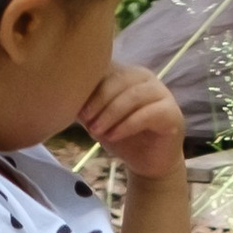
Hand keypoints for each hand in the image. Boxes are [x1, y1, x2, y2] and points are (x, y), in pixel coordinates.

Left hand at [79, 62, 187, 178]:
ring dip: (110, 114)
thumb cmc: (122, 135)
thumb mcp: (97, 118)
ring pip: (133, 96)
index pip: (107, 69)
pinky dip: (126, 125)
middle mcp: (146, 78)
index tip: (76, 110)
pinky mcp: (171, 113)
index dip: (90, 88)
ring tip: (96, 132)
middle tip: (86, 123)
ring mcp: (162, 93)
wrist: (147, 162)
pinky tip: (112, 137)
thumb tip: (61, 95)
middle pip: (119, 80)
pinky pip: (147, 114)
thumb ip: (85, 105)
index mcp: (127, 73)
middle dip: (99, 102)